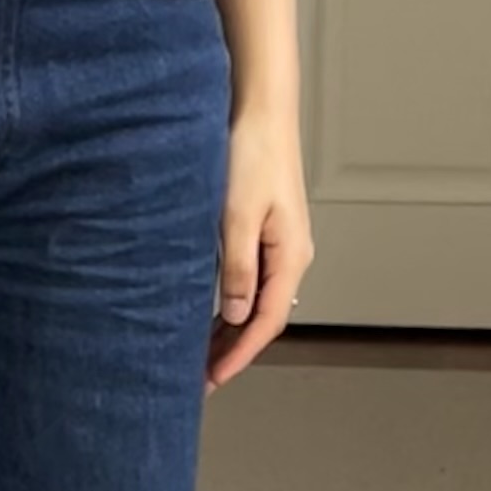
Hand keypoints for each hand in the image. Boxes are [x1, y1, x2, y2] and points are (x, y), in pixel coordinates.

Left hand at [208, 107, 312, 390]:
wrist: (262, 111)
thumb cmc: (251, 154)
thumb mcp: (237, 215)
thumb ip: (237, 268)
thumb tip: (235, 315)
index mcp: (290, 256)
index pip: (266, 321)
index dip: (239, 354)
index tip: (213, 378)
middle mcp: (290, 256)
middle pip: (262, 318)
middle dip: (232, 350)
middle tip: (200, 378)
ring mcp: (279, 245)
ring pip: (255, 301)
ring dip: (230, 330)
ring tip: (200, 355)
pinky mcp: (266, 232)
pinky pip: (250, 281)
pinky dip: (231, 304)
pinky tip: (210, 313)